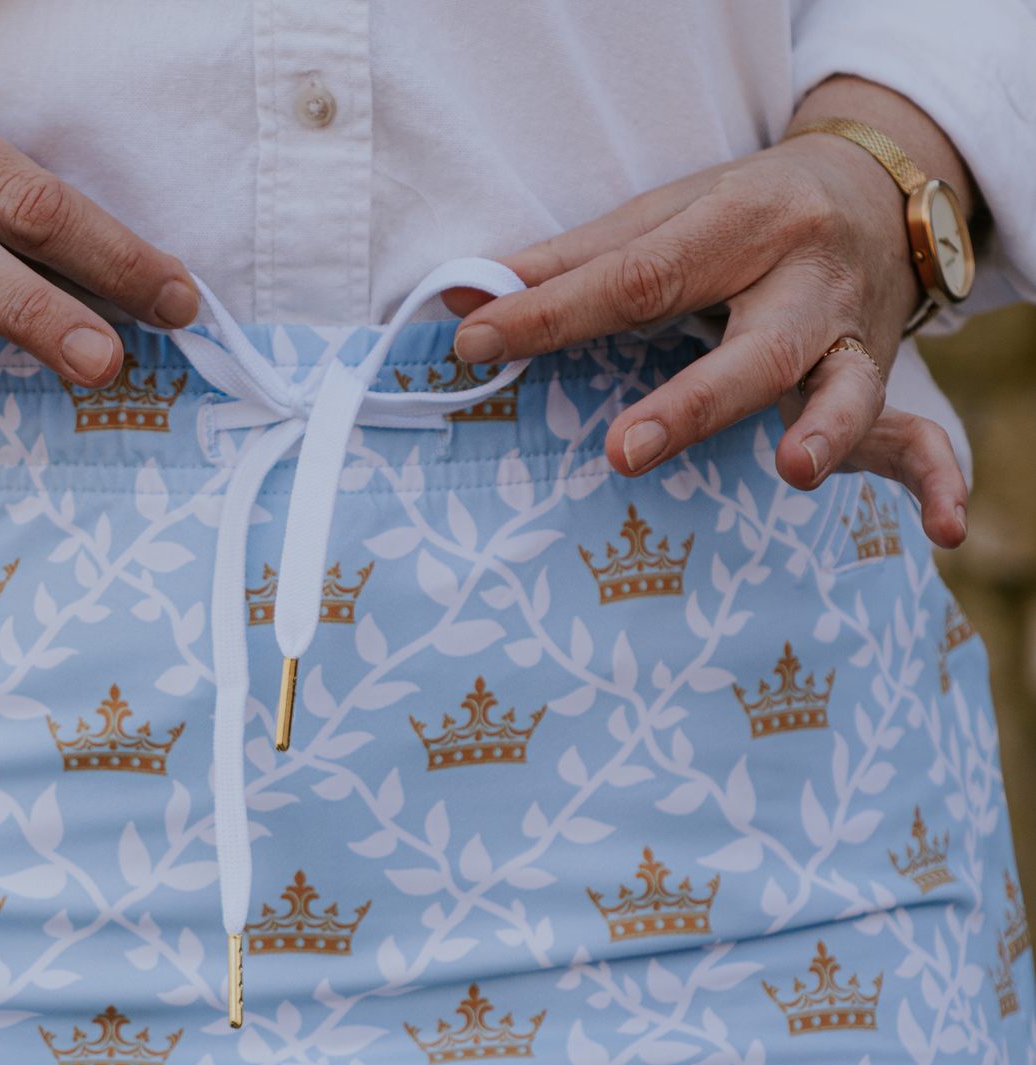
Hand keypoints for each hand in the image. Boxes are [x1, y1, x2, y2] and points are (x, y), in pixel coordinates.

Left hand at [445, 77, 974, 547]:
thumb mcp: (664, 215)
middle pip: (752, 345)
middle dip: (693, 401)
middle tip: (624, 451)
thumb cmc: (741, 214)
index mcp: (741, 221)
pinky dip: (938, 481)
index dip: (555, 312)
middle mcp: (805, 280)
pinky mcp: (881, 381)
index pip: (638, 275)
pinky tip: (945, 531)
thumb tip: (464, 295)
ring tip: (794, 471)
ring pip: (845, 387)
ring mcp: (852, 337)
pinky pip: (918, 436)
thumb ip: (570, 263)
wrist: (875, 189)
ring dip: (824, 429)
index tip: (477, 339)